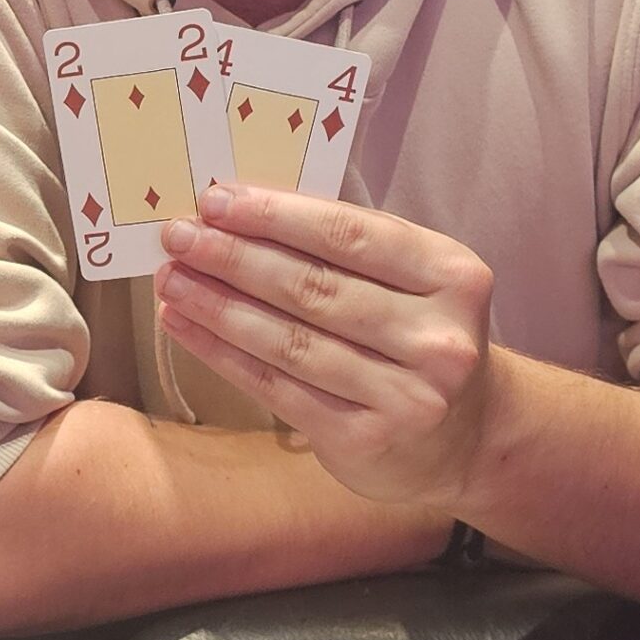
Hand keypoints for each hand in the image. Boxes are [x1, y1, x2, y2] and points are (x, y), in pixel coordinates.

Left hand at [154, 181, 496, 512]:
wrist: (467, 438)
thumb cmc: (418, 338)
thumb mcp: (412, 281)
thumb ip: (345, 246)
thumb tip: (240, 209)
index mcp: (453, 275)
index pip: (350, 234)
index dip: (275, 216)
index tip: (216, 200)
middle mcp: (437, 338)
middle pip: (315, 288)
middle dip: (234, 258)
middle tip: (179, 236)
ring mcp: (406, 396)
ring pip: (290, 341)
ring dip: (218, 306)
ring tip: (172, 278)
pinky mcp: (366, 440)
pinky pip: (278, 387)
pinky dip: (223, 353)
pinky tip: (186, 326)